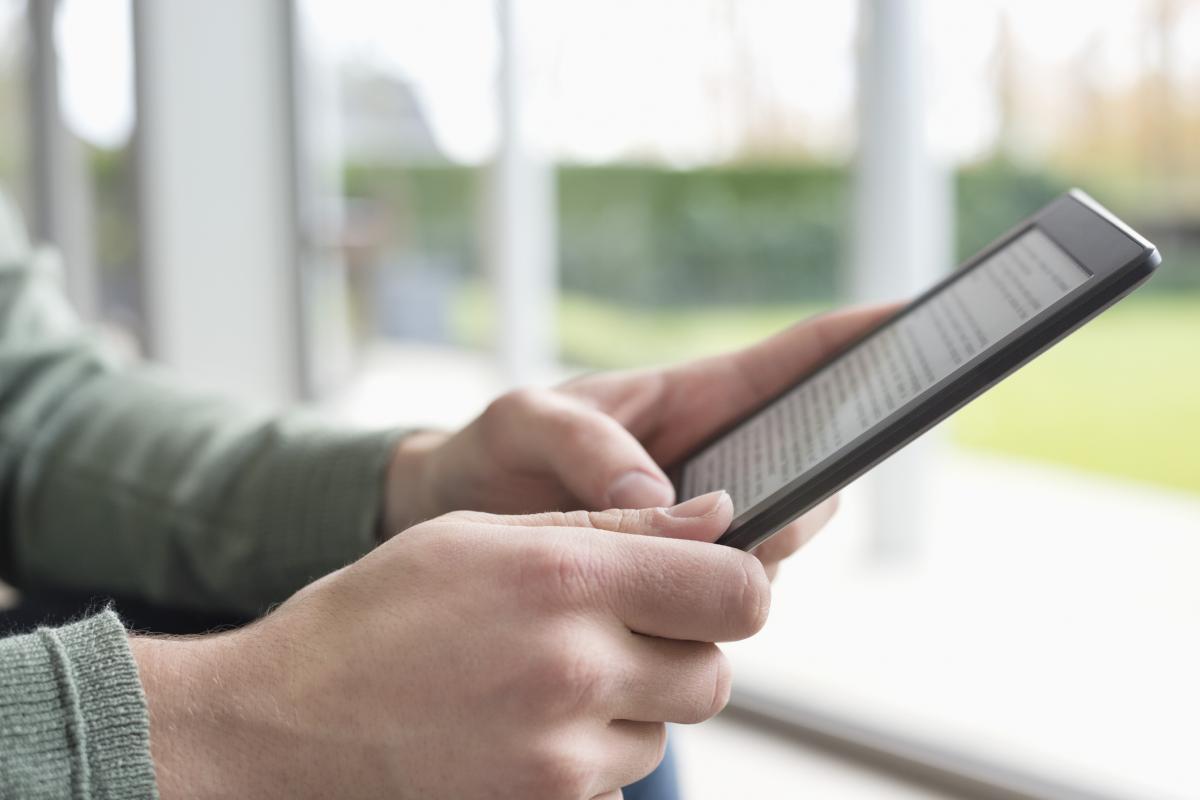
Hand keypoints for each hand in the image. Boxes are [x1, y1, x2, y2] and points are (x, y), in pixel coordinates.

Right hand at [133, 491, 765, 798]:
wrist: (288, 721)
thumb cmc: (381, 611)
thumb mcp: (485, 532)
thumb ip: (615, 525)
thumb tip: (716, 518)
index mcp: (566, 580)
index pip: (738, 591)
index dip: (735, 583)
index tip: (708, 581)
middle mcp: (576, 671)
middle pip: (714, 673)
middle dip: (682, 649)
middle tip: (613, 629)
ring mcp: (562, 758)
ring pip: (665, 731)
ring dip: (630, 704)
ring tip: (545, 677)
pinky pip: (615, 780)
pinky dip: (590, 754)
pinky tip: (522, 724)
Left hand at [386, 304, 895, 576]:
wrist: (447, 525)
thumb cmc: (490, 453)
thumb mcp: (522, 421)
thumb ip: (587, 443)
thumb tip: (668, 501)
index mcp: (692, 399)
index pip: (795, 361)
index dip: (863, 338)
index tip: (922, 317)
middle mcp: (715, 461)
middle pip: (813, 459)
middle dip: (826, 469)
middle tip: (785, 496)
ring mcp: (703, 522)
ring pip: (780, 534)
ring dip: (769, 545)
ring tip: (707, 549)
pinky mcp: (679, 576)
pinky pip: (728, 586)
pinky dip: (723, 594)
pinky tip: (681, 599)